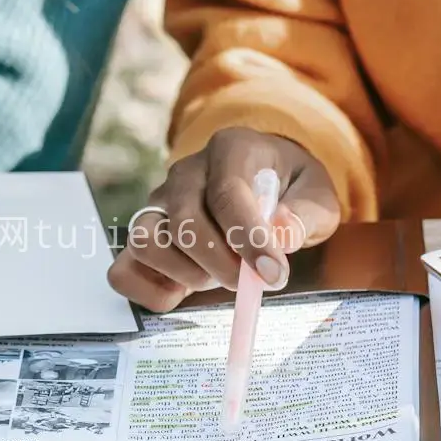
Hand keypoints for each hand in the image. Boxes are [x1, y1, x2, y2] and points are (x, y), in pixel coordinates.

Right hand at [107, 128, 340, 312]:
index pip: (228, 194)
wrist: (266, 182)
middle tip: (249, 283)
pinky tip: (185, 290)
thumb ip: (304, 214)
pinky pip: (123, 270)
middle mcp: (185, 173)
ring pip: (144, 242)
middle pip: (184, 222)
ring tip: (216, 277)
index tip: (273, 275)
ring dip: (185, 274)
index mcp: (230, 149)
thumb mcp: (316, 195)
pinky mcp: (144, 236)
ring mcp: (157, 204)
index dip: (248, 239)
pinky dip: (150, 291)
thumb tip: (280, 235)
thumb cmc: (291, 189)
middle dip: (220, 264)